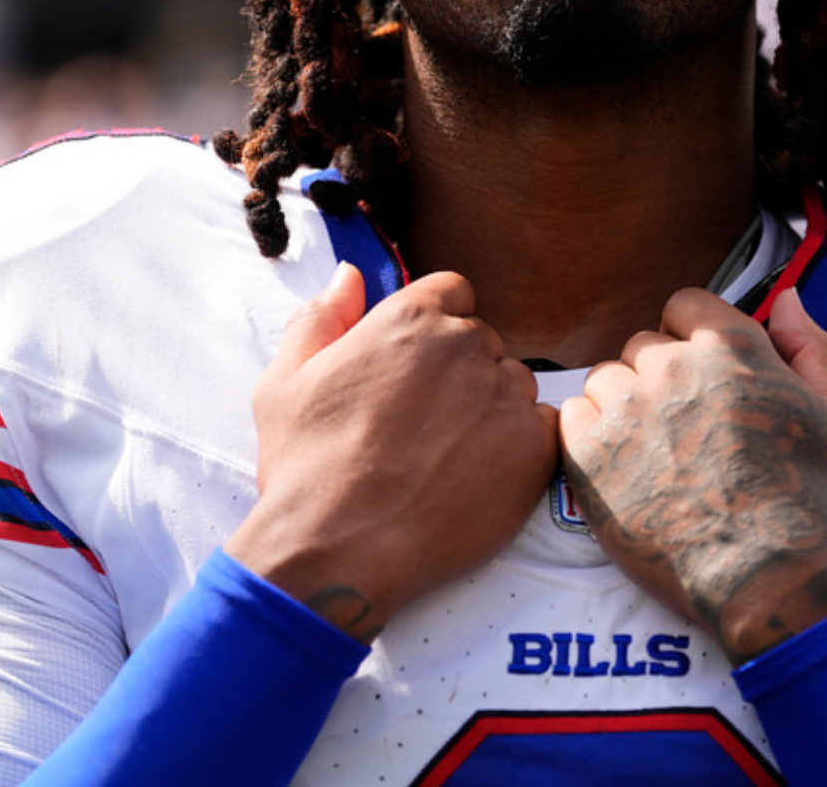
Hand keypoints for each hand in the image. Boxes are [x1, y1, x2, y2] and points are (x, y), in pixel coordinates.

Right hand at [225, 265, 558, 640]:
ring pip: (513, 385)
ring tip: (447, 459)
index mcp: (410, 319)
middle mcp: (466, 345)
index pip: (453, 293)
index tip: (417, 371)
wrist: (340, 551)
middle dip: (460, 374)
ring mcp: (505, 395)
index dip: (437, 329)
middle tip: (423, 428)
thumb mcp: (284, 382)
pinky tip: (477, 478)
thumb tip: (350, 275)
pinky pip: (541, 428)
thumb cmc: (305, 469)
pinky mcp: (534, 446)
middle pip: (483, 342)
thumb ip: (321, 318)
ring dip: (492, 410)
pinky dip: (519, 448)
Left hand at [559, 286, 826, 663]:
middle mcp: (671, 366)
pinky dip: (591, 438)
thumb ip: (811, 346)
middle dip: (662, 379)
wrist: (769, 578)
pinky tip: (625, 472)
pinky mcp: (588, 453)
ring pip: (606, 381)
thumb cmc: (812, 501)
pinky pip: (572, 418)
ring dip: (623, 407)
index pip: (684, 306)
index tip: (704, 378)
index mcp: (730, 347)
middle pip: (644, 347)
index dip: (692, 340)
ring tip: (656, 458)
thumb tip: (786, 297)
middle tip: (688, 433)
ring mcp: (625, 408)